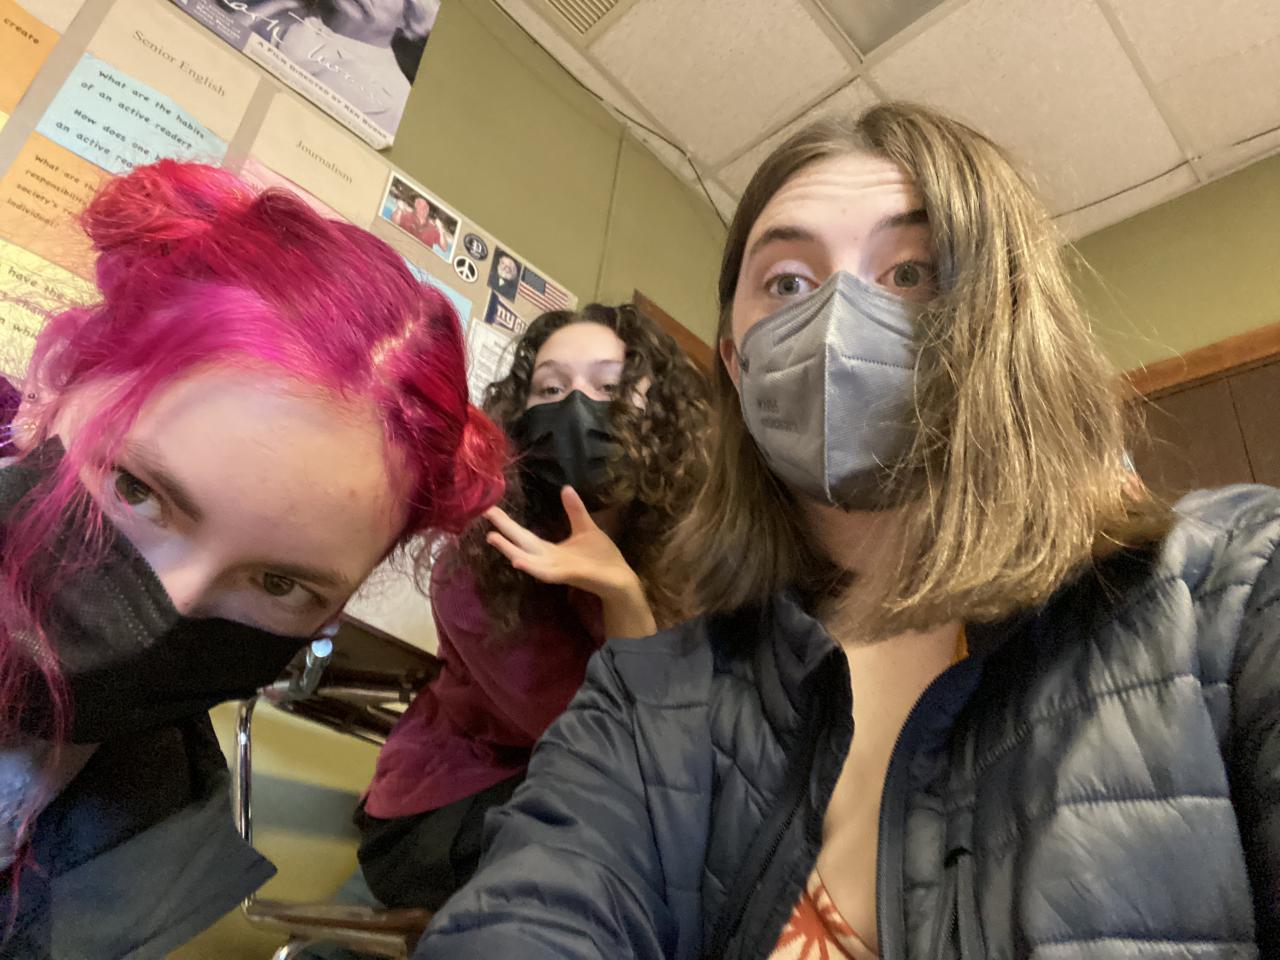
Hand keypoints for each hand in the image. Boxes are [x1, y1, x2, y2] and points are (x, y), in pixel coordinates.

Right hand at [485, 487, 656, 637]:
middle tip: (485, 517)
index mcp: (549, 550)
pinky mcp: (567, 576)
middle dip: (502, 533)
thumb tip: (565, 488)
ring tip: (493, 538)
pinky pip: (546, 573)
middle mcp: (547, 561)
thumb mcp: (585, 528)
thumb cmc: (601, 556)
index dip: (507, 524)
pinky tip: (517, 560)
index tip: (490, 509)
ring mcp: (556, 570)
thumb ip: (574, 510)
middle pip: (520, 545)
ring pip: (528, 560)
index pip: (524, 535)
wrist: (619, 577)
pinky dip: (531, 567)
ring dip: (510, 550)